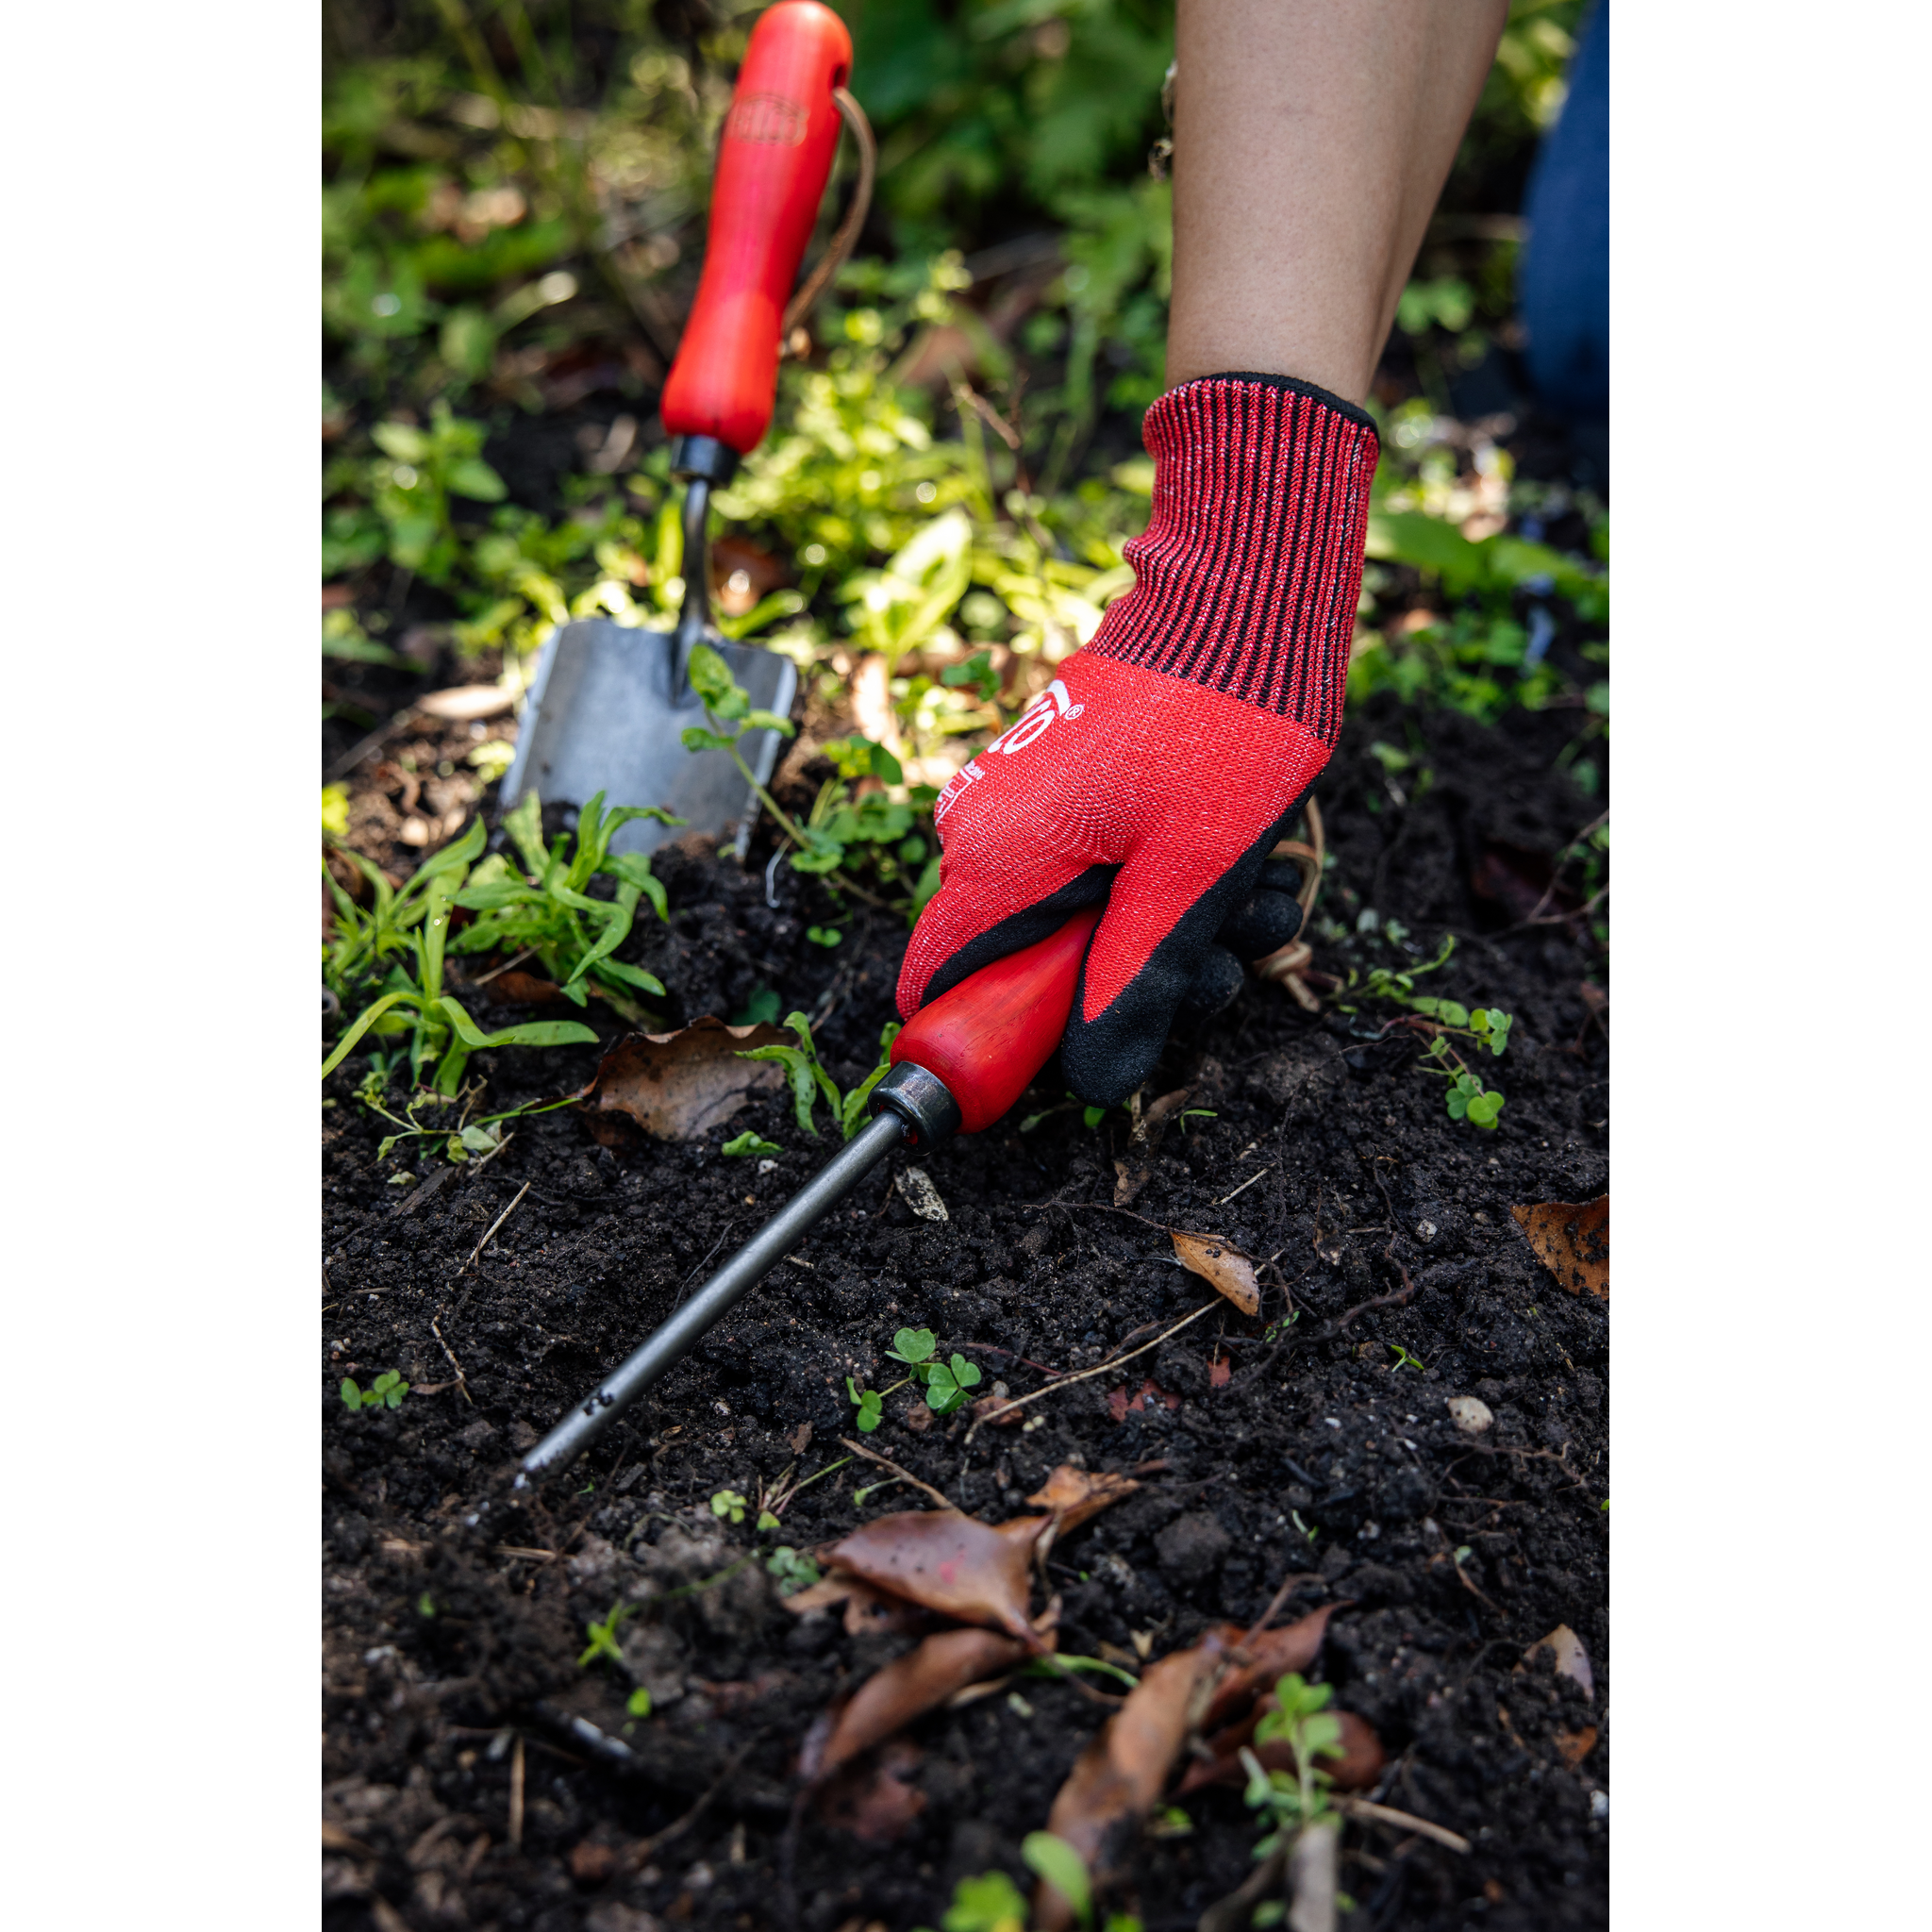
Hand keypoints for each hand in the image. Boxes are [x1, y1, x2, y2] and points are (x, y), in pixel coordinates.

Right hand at [898, 374, 1377, 1106]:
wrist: (1246, 591)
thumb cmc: (1223, 725)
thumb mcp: (1189, 879)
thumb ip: (1133, 984)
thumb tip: (1093, 1079)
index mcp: (994, 857)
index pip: (938, 986)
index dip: (994, 1041)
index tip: (1073, 1057)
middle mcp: (985, 827)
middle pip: (1024, 964)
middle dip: (1123, 984)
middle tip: (1216, 965)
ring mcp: (1023, 800)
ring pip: (1075, 920)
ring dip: (1162, 934)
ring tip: (1249, 902)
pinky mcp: (1064, 782)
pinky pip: (1095, 868)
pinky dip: (1160, 882)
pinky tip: (1233, 863)